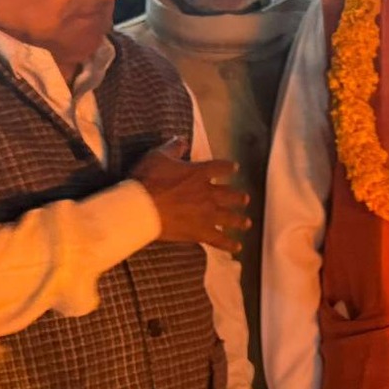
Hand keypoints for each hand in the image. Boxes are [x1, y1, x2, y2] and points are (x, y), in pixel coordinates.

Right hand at [132, 139, 250, 254]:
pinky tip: (237, 248)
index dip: (229, 167)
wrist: (141, 208)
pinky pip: (219, 239)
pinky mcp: (200, 232)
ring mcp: (206, 214)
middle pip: (230, 195)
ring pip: (229, 218)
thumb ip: (173, 147)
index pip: (220, 167)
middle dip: (238, 197)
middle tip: (245, 199)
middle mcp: (208, 193)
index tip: (235, 168)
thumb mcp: (158, 156)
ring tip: (246, 223)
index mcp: (200, 173)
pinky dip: (229, 244)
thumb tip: (182, 140)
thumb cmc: (148, 179)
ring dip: (239, 220)